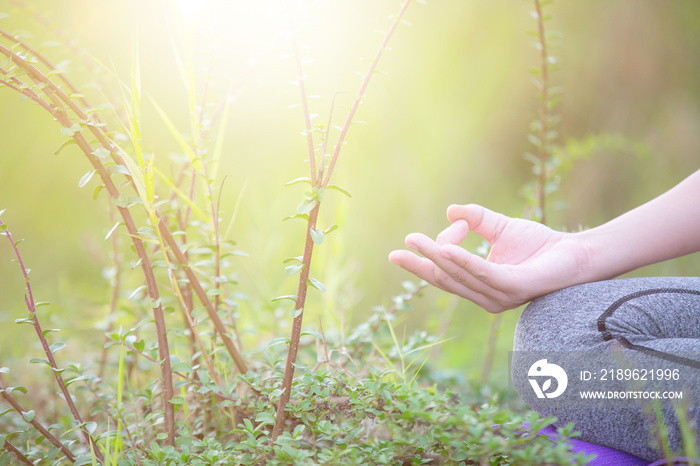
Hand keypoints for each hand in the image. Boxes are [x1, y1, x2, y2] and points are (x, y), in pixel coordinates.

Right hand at [388, 204, 591, 312]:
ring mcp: (500, 296)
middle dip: (421, 263)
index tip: (409, 240)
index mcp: (480, 286)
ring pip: (460, 276)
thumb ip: (475, 219)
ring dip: (436, 257)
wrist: (577, 253)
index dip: (424, 259)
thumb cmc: (540, 245)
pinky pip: (483, 274)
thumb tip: (449, 211)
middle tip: (400, 248)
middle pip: (446, 279)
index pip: (444, 275)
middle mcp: (487, 296)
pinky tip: (446, 248)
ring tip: (417, 240)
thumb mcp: (499, 228)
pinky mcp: (515, 288)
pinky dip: (462, 261)